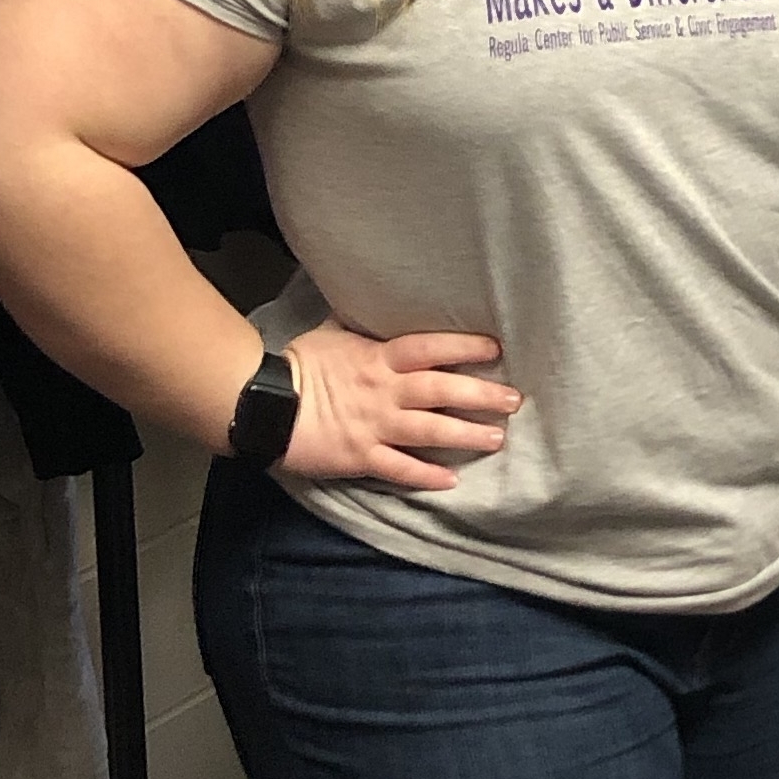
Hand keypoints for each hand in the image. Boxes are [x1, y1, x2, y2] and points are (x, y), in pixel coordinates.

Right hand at [276, 326, 519, 491]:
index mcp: (378, 358)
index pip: (430, 348)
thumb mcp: (332, 333)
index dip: (463, 347)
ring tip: (496, 439)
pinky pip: (399, 469)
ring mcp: (374, 426)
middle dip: (480, 395)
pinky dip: (425, 477)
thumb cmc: (298, 364)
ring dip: (465, 435)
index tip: (495, 349)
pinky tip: (450, 481)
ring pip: (429, 431)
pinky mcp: (360, 457)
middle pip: (440, 390)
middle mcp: (384, 391)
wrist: (264, 405)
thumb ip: (360, 322)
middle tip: (514, 401)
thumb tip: (373, 297)